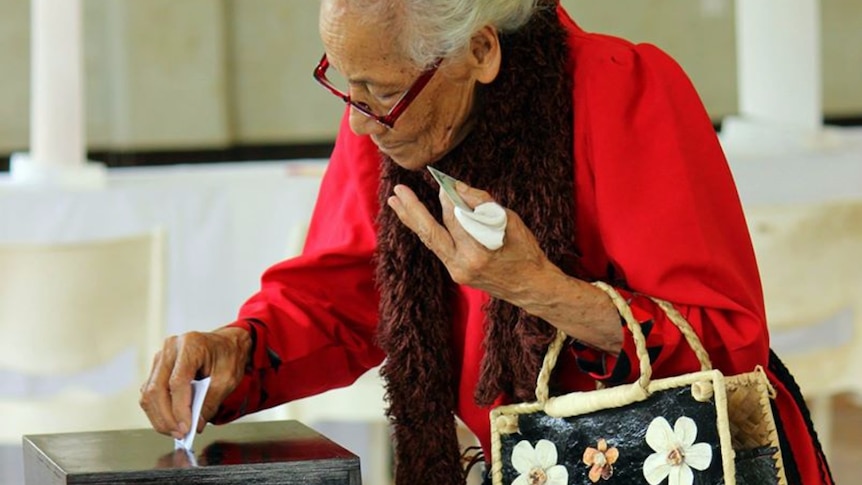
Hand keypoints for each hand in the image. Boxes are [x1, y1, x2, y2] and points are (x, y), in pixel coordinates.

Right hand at [139, 327, 250, 438]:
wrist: (226, 344)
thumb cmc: (228, 356)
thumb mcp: (228, 379)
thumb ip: (211, 402)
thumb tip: (196, 425)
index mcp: (190, 345)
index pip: (177, 381)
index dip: (179, 409)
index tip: (186, 428)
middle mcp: (170, 348)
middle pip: (157, 389)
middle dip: (166, 417)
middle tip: (180, 434)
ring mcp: (161, 358)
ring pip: (149, 393)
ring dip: (160, 417)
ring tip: (176, 432)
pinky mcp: (157, 368)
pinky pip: (150, 393)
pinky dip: (158, 411)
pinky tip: (171, 421)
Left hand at [386, 180, 556, 303]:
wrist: (531, 286)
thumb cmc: (526, 251)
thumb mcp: (511, 221)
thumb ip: (482, 204)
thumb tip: (457, 188)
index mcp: (478, 250)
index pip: (454, 217)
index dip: (447, 198)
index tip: (444, 184)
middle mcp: (462, 264)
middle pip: (430, 233)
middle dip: (413, 210)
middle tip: (398, 191)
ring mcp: (457, 272)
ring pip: (430, 241)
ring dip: (412, 220)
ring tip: (395, 202)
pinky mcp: (456, 274)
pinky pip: (439, 247)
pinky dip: (428, 231)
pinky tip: (417, 219)